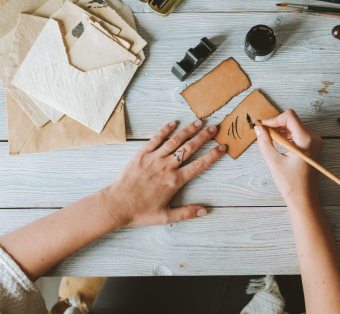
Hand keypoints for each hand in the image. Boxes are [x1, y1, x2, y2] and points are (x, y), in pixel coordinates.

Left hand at [102, 120, 224, 227]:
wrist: (117, 205)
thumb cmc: (141, 212)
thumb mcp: (166, 216)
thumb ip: (187, 213)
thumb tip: (205, 211)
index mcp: (175, 181)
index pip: (199, 165)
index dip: (213, 155)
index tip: (222, 147)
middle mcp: (167, 167)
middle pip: (189, 148)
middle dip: (204, 137)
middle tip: (214, 128)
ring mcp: (154, 158)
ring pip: (175, 141)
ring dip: (188, 130)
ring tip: (199, 122)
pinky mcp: (142, 153)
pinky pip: (156, 139)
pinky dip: (165, 130)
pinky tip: (174, 123)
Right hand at [254, 109, 322, 207]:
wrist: (304, 199)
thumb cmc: (291, 183)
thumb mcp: (274, 161)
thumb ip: (264, 142)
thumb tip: (258, 128)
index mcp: (306, 139)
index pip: (289, 116)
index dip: (274, 119)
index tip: (263, 127)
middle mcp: (313, 138)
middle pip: (291, 121)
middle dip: (276, 126)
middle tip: (263, 135)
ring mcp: (314, 142)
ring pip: (293, 127)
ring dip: (280, 131)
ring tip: (270, 142)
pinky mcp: (311, 147)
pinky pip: (296, 134)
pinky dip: (285, 137)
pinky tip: (278, 146)